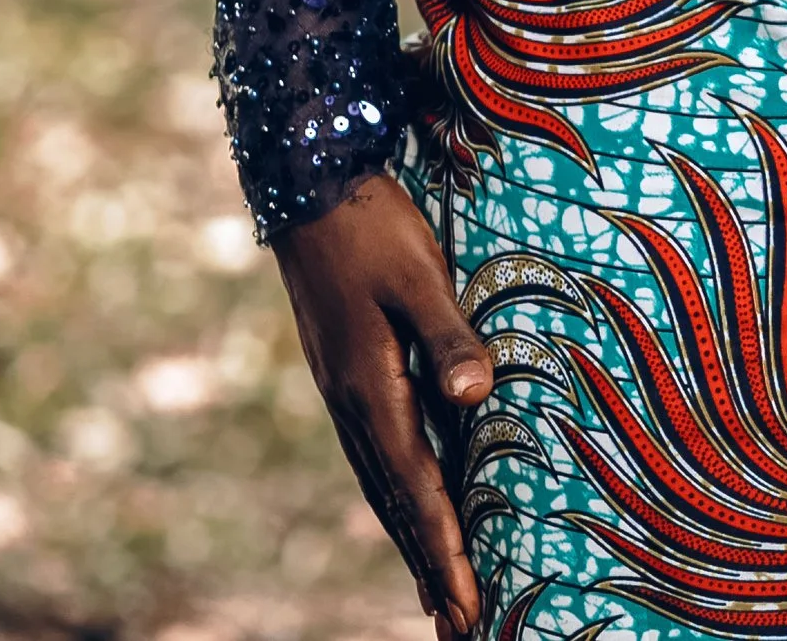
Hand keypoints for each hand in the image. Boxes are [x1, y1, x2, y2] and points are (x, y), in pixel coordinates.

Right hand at [271, 172, 493, 640]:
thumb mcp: (419, 272)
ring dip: (412, 544)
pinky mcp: (345, 377)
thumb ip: (448, 333)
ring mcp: (344, 394)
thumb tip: (476, 393)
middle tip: (460, 628)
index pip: (418, 487)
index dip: (445, 549)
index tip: (468, 604)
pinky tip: (407, 512)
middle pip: (397, 506)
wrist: (310, 189)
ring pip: (383, 488)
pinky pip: (375, 458)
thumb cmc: (373, 225)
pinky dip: (396, 501)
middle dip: (430, 569)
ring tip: (435, 598)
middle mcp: (353, 405)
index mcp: (372, 388)